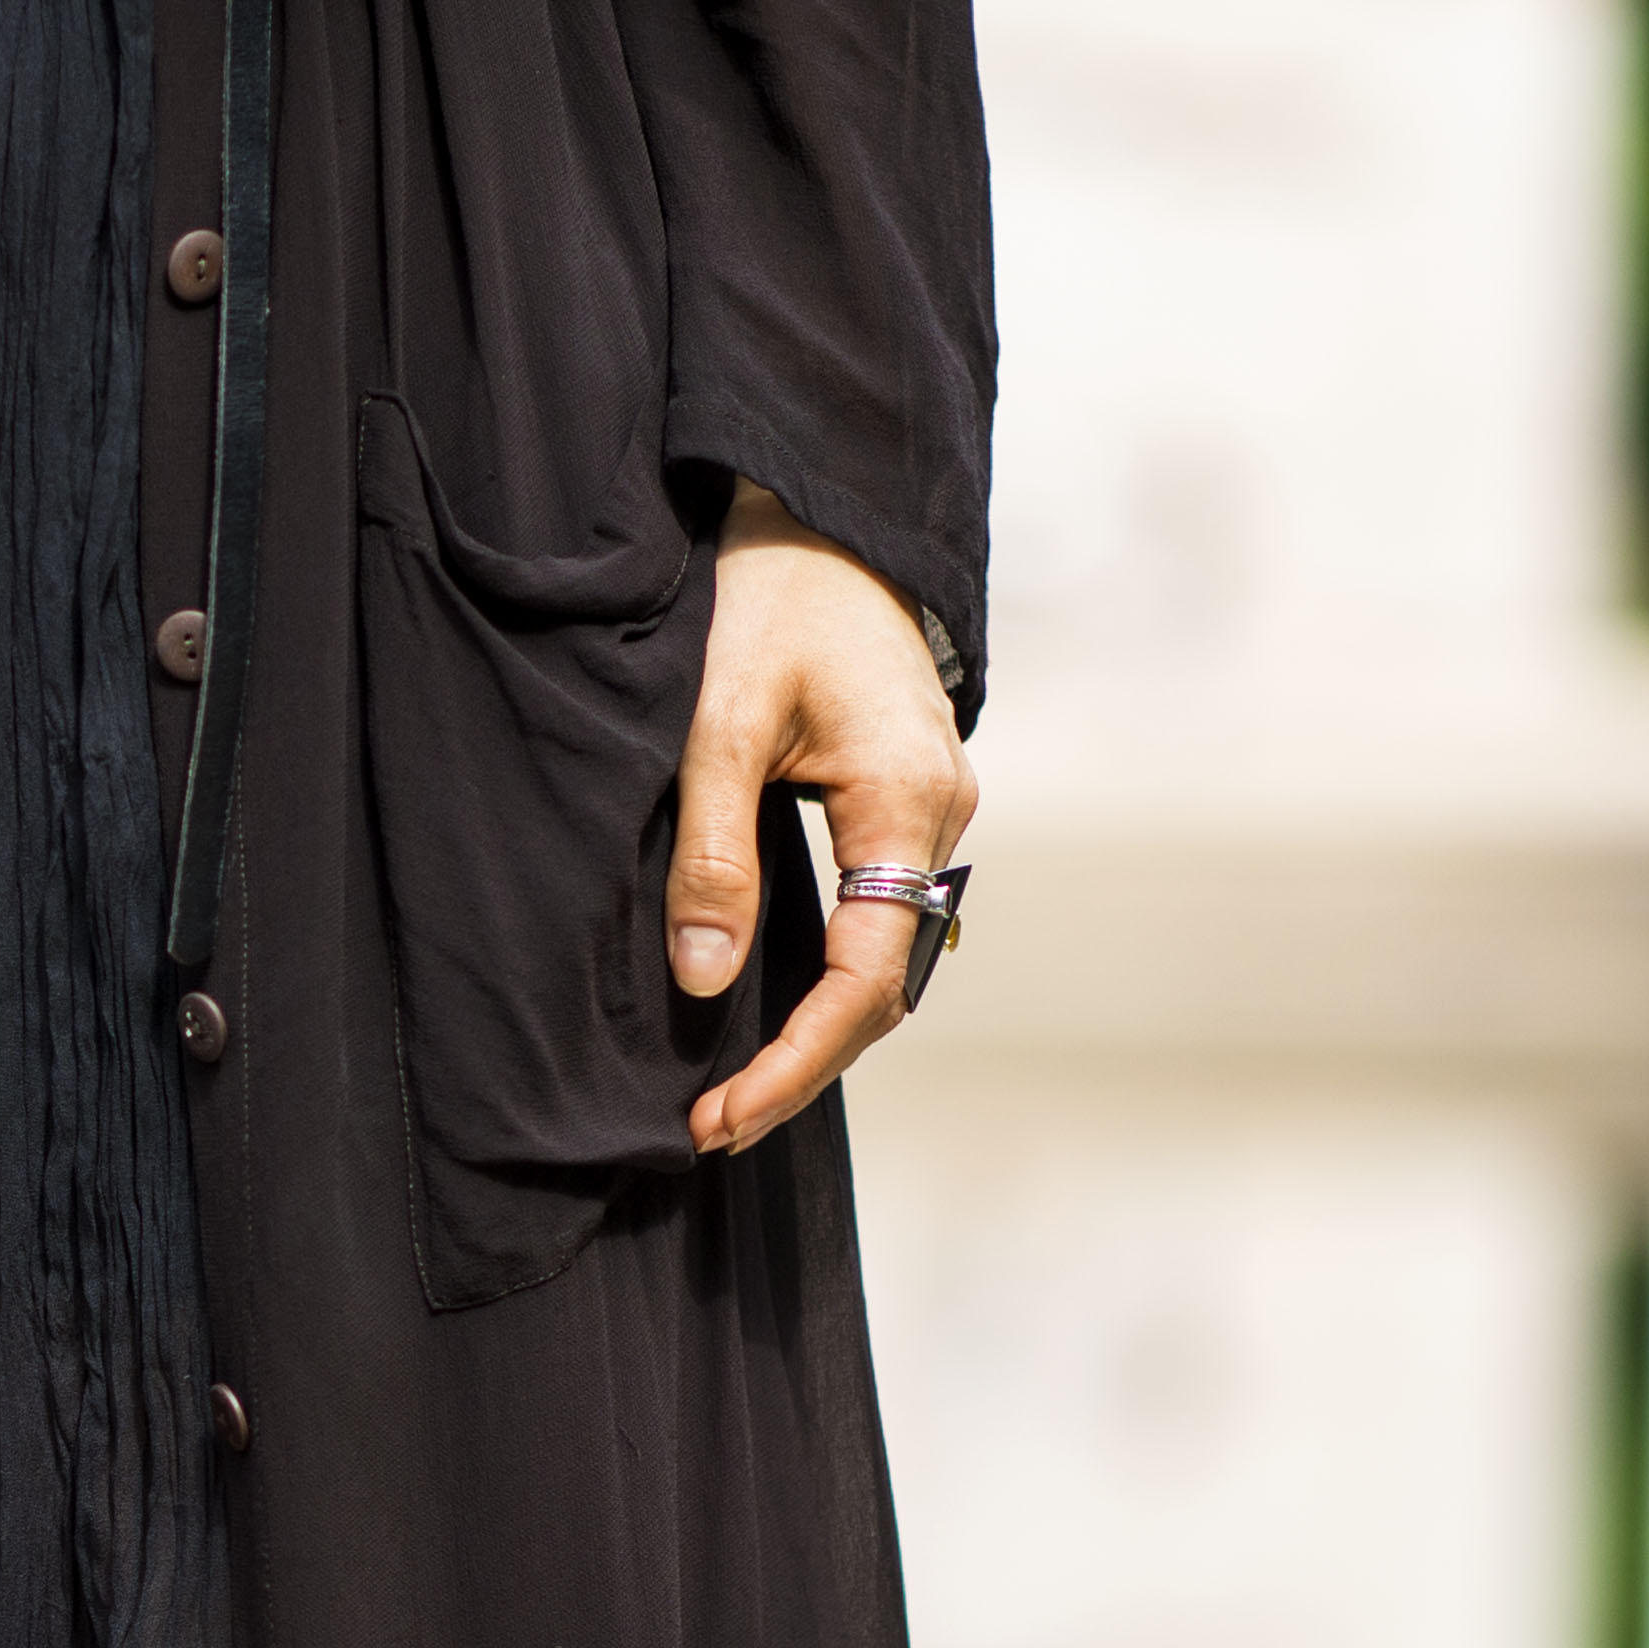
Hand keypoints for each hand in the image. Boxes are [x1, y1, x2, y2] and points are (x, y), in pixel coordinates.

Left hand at [664, 480, 976, 1157]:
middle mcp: (942, 817)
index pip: (864, 978)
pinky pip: (882, 920)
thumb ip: (712, 853)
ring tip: (732, 1093)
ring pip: (889, 961)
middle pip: (886, 987)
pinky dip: (828, 981)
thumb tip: (705, 978)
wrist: (821, 520)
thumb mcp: (717, 722)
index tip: (719, 1117)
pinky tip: (768, 1011)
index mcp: (908, 801)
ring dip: (818, 1032)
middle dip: (803, 1066)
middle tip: (713, 1127)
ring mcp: (935, 812)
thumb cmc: (769, 601)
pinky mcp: (908, 805)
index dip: (794, 1063)